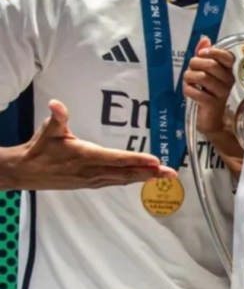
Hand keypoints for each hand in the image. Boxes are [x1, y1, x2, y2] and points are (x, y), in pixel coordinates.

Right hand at [0, 100, 173, 190]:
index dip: (136, 160)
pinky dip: (133, 180)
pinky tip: (146, 178)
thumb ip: (57, 117)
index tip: (155, 160)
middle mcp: (93, 171)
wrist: (27, 171)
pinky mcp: (92, 183)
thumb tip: (56, 104)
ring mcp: (93, 179)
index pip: (116, 158)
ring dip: (145, 178)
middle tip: (171, 172)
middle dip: (150, 173)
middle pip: (126, 172)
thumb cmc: (40, 148)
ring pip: (124, 179)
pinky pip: (117, 182)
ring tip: (165, 176)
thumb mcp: (48, 130)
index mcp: (85, 156)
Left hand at [182, 36, 235, 135]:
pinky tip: (189, 91)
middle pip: (210, 65)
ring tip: (188, 82)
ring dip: (188, 77)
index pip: (228, 56)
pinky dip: (187, 90)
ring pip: (201, 77)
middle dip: (194, 64)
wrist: (212, 119)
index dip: (214, 52)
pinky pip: (195, 92)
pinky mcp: (212, 104)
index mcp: (228, 71)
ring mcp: (222, 93)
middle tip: (189, 70)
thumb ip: (204, 54)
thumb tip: (204, 39)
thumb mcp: (205, 71)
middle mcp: (228, 81)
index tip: (201, 54)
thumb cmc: (207, 92)